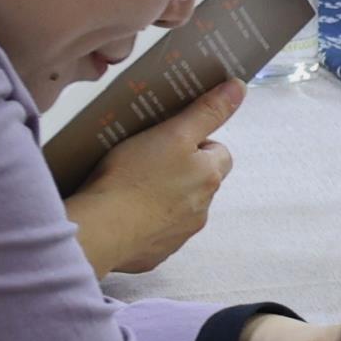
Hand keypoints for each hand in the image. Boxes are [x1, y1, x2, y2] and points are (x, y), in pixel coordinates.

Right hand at [67, 82, 241, 277]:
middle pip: (199, 181)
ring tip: (131, 185)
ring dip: (163, 197)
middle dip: (180, 171)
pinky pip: (156, 233)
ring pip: (179, 208)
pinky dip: (145, 222)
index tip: (170, 139)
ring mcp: (180, 234)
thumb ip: (206, 111)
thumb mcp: (172, 133)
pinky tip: (122, 212)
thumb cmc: (134, 176)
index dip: (196, 143)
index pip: (219, 152)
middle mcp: (202, 208)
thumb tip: (239, 87)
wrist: (102, 230)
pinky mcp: (156, 253)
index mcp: (208, 177)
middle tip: (147, 160)